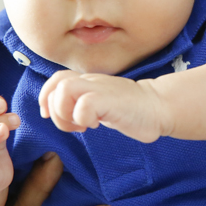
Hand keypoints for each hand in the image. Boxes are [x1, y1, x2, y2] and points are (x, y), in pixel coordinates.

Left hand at [39, 71, 170, 142]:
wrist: (159, 107)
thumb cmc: (130, 110)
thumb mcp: (101, 104)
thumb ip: (83, 104)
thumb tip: (61, 115)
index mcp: (88, 83)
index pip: (56, 79)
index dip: (46, 97)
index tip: (50, 116)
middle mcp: (91, 82)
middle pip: (56, 87)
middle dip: (56, 113)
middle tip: (73, 126)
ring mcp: (100, 89)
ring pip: (64, 90)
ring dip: (66, 113)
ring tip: (82, 126)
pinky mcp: (109, 100)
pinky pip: (84, 105)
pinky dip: (83, 118)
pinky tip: (95, 125)